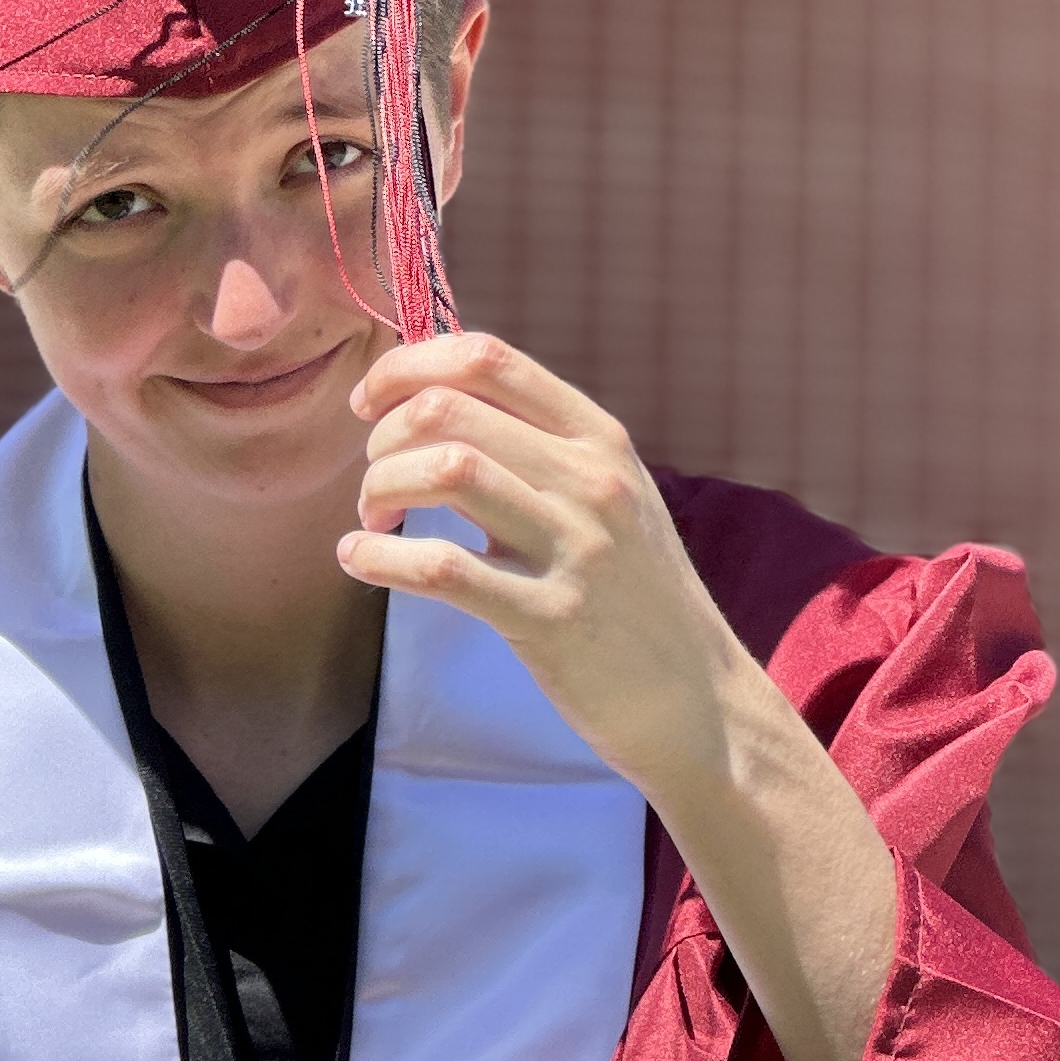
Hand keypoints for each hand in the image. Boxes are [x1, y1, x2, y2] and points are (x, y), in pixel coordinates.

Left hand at [345, 332, 748, 797]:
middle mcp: (591, 481)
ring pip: (443, 470)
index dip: (407, 366)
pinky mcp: (549, 620)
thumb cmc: (636, 598)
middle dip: (383, 437)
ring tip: (374, 521)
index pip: (487, 358)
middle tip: (377, 484)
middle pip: (448, 409)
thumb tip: (437, 401)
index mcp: (600, 439)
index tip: (369, 402)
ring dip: (379, 488)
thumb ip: (541, 449)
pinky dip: (380, 556)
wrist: (700, 702)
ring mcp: (575, 548)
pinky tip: (359, 559)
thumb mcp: (613, 498)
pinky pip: (441, 568)